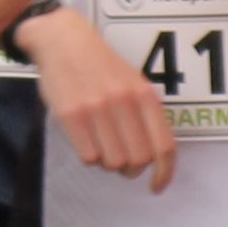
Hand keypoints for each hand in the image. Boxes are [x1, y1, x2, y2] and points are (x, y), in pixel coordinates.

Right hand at [28, 10, 172, 181]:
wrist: (63, 40)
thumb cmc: (101, 65)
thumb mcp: (134, 82)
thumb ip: (146, 114)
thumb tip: (153, 157)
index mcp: (145, 95)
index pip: (164, 146)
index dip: (164, 173)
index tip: (157, 186)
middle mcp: (124, 102)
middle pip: (137, 160)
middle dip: (131, 168)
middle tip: (121, 160)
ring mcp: (97, 109)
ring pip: (112, 162)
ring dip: (108, 162)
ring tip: (101, 144)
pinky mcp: (72, 115)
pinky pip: (88, 157)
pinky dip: (89, 156)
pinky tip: (86, 139)